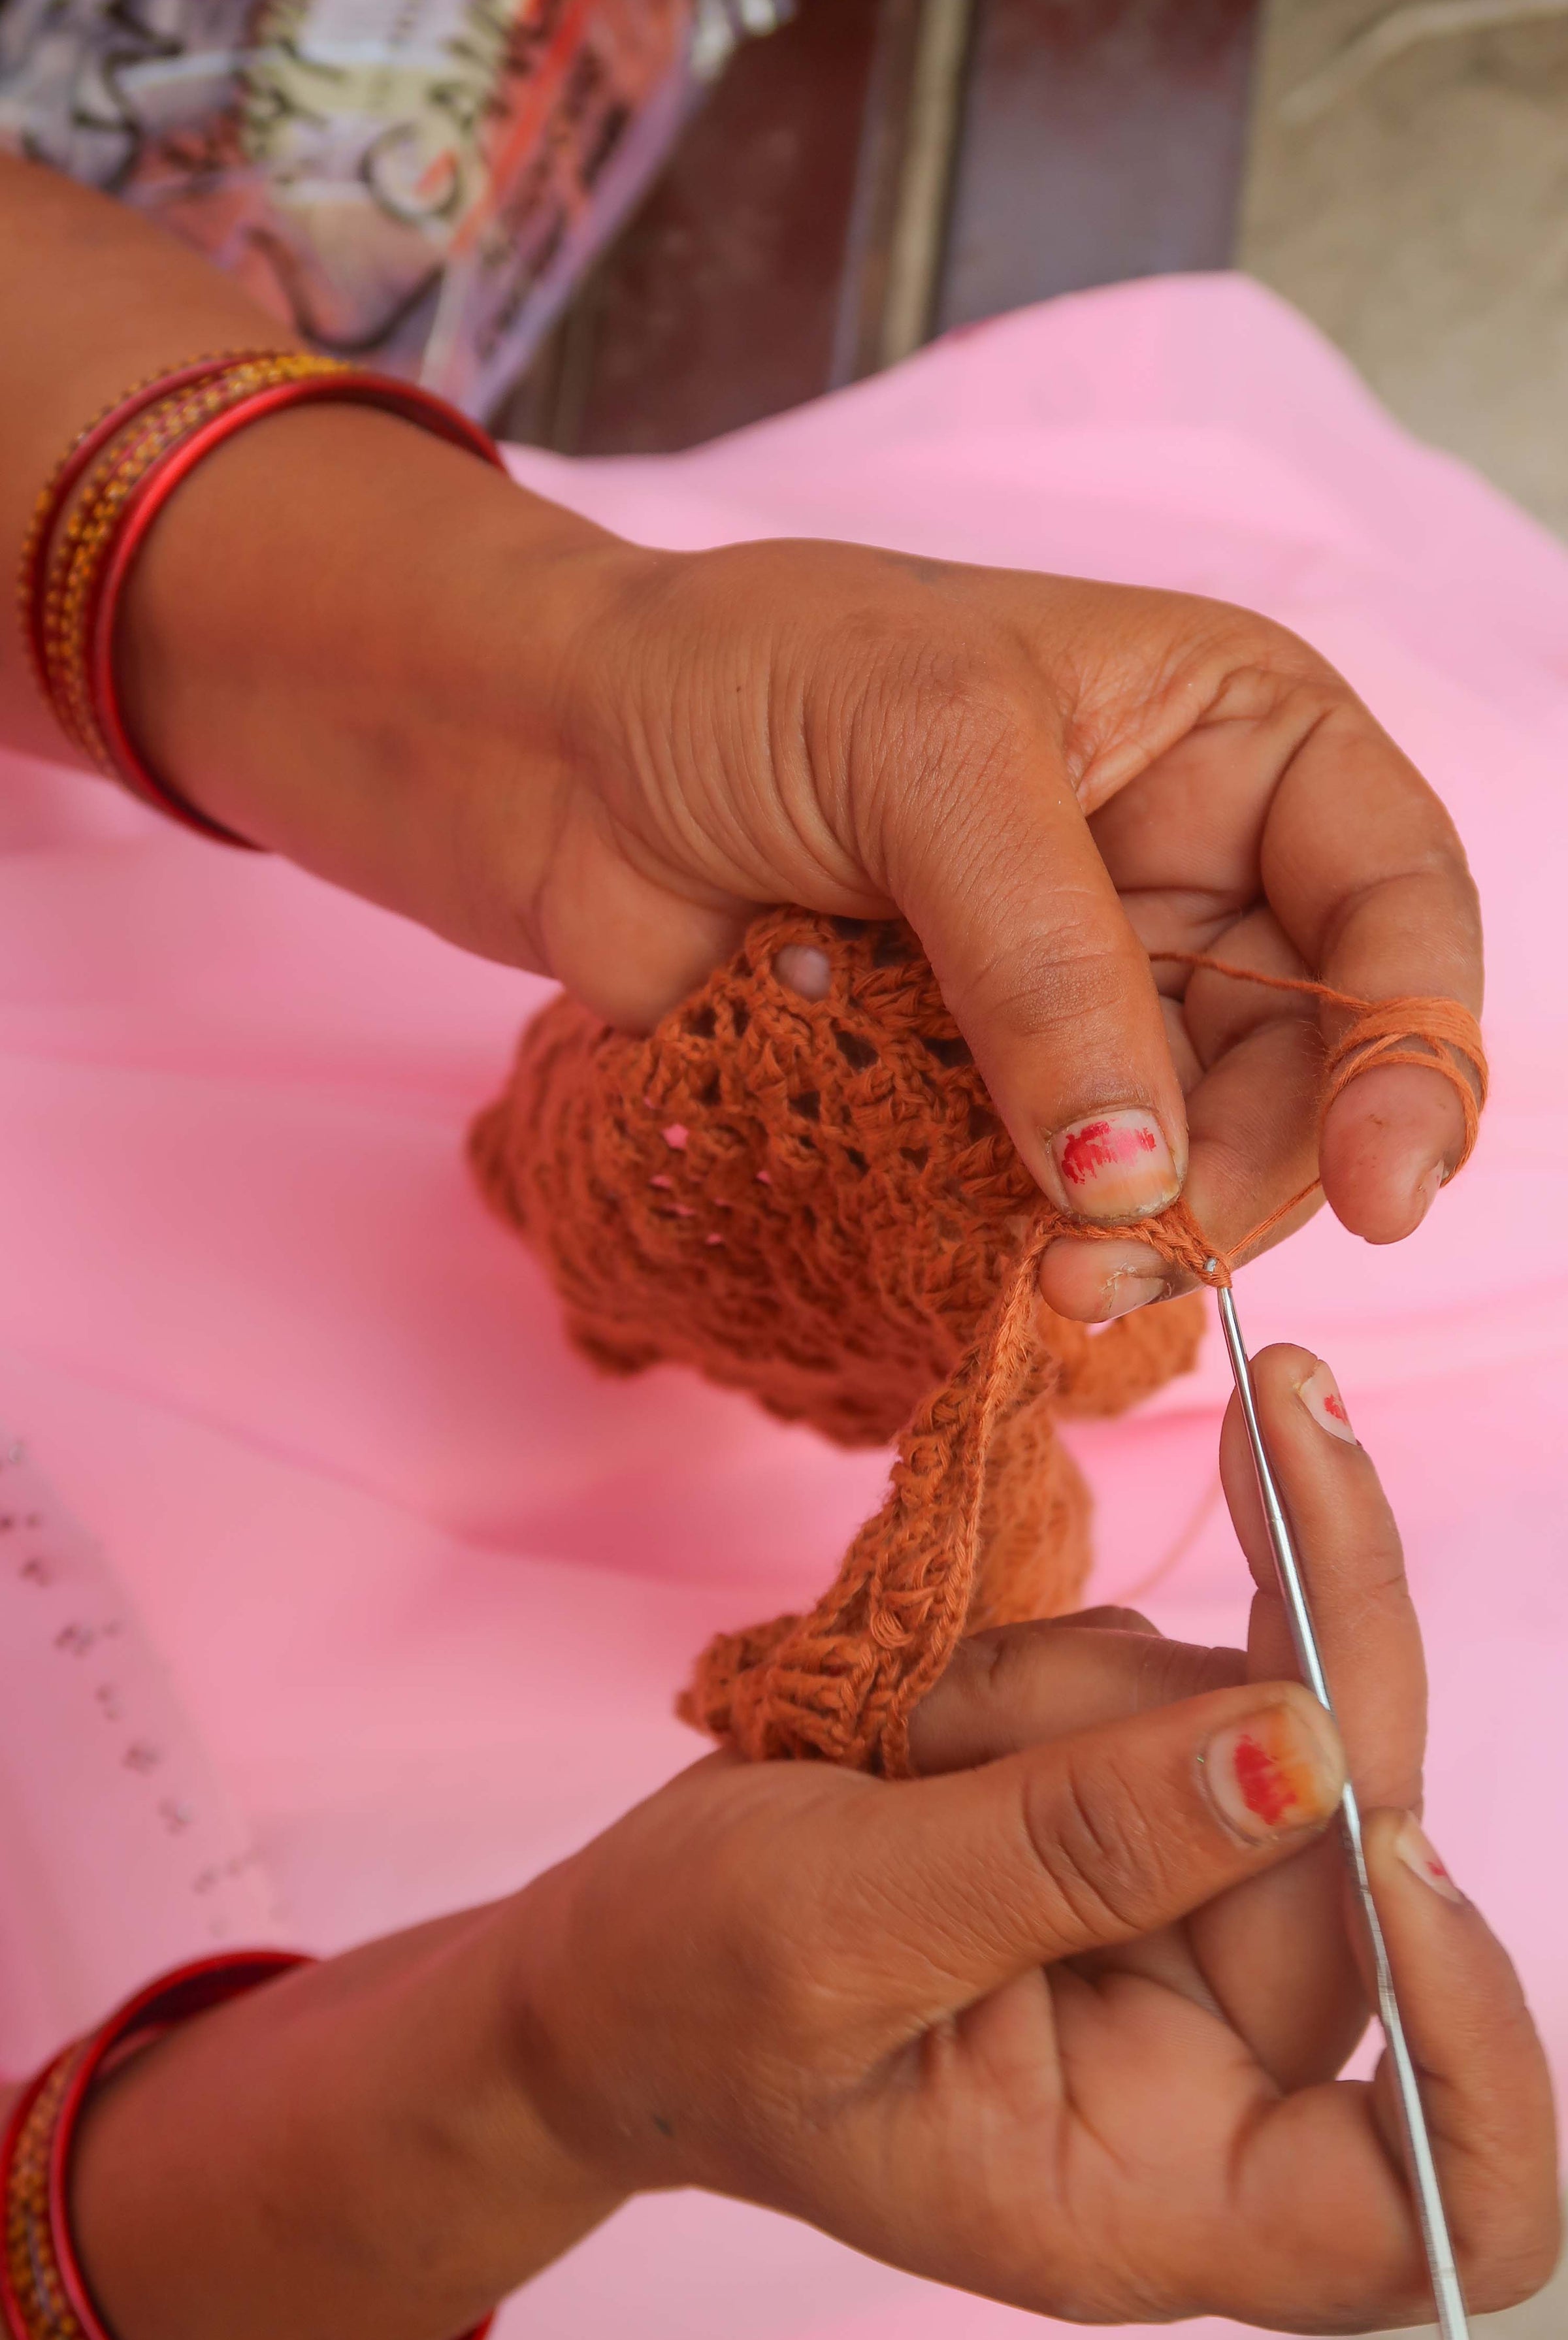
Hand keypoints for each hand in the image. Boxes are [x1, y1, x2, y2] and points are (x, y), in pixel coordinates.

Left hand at [110, 435, 1481, 1323]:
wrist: (551, 756)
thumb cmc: (739, 674)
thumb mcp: (926, 755)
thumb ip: (1045, 962)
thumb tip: (1138, 1176)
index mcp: (1234, 738)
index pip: (1396, 902)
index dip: (1414, 1049)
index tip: (1377, 1187)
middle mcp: (1191, 877)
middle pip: (1304, 1067)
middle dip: (1241, 1174)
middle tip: (1121, 1257)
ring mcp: (1088, 997)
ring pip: (1186, 1155)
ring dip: (1137, 1235)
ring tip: (1045, 1282)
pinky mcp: (984, 1093)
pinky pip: (1055, 1197)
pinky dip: (1038, 1248)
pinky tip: (996, 1276)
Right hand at [501, 1345, 1555, 2329]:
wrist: (607, 1957)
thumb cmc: (686, 1990)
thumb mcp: (841, 1922)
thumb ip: (1068, 1848)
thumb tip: (1312, 1751)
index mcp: (1155, 2190)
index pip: (1441, 2196)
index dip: (1481, 2037)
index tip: (1397, 1843)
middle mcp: (1211, 2075)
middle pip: (1366, 1862)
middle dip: (1242, 1681)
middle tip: (1276, 1412)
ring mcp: (1185, 1938)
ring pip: (1257, 1738)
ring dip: (1082, 1685)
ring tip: (911, 1739)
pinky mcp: (1142, 1832)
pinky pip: (1176, 1691)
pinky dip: (1059, 1667)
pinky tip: (937, 1718)